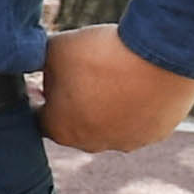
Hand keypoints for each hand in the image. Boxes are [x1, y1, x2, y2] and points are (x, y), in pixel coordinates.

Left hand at [35, 24, 193, 152]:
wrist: (159, 56)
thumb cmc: (101, 54)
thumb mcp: (54, 49)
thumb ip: (38, 63)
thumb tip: (34, 66)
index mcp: (60, 130)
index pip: (40, 117)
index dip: (41, 96)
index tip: (46, 79)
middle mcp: (91, 144)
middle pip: (76, 123)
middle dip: (75, 102)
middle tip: (84, 74)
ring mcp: (126, 141)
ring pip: (110, 124)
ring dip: (107, 105)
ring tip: (115, 74)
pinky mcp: (155, 134)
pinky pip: (140, 120)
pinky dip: (137, 104)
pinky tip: (139, 80)